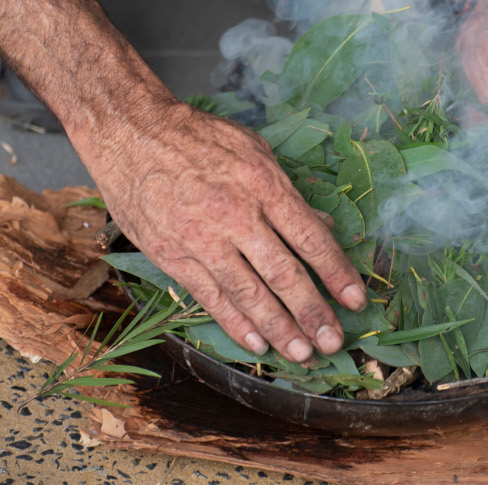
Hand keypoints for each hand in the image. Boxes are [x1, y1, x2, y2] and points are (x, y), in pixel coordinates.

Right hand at [80, 98, 366, 362]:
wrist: (131, 134)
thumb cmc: (197, 137)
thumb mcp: (253, 149)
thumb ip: (288, 191)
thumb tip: (323, 224)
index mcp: (263, 184)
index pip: (310, 237)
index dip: (337, 273)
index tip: (357, 299)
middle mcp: (235, 215)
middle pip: (283, 274)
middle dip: (313, 312)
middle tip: (334, 341)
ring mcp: (202, 239)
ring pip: (249, 294)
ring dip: (279, 329)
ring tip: (303, 353)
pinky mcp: (173, 256)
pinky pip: (210, 298)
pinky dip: (235, 324)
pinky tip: (258, 344)